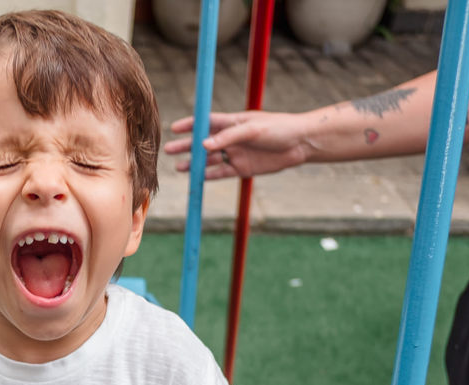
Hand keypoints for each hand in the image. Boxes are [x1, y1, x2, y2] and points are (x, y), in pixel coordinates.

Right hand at [164, 110, 316, 179]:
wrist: (300, 144)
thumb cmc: (279, 129)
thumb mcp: (252, 130)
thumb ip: (227, 138)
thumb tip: (203, 146)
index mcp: (232, 122)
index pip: (206, 122)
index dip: (190, 125)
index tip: (174, 128)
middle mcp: (231, 138)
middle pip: (203, 142)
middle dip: (186, 146)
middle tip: (168, 150)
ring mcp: (236, 154)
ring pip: (210, 159)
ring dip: (195, 163)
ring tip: (179, 168)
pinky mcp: (242, 169)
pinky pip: (221, 173)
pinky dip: (208, 176)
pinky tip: (196, 178)